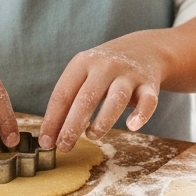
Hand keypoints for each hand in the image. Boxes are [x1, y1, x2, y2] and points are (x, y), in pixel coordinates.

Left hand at [39, 32, 163, 151]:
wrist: (143, 49)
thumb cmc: (104, 70)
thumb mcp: (83, 74)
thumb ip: (69, 100)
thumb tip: (50, 135)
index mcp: (82, 63)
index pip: (63, 94)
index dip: (52, 120)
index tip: (45, 142)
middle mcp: (105, 66)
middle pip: (87, 98)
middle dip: (72, 125)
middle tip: (64, 146)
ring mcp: (128, 75)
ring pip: (116, 98)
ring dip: (102, 121)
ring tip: (92, 136)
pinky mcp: (149, 85)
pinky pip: (148, 101)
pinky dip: (141, 114)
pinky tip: (132, 126)